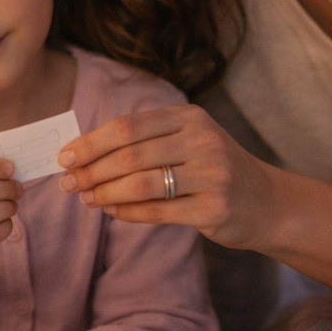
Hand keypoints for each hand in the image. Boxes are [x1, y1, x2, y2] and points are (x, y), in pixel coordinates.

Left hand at [55, 104, 276, 250]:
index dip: (92, 142)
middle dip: (91, 170)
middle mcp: (203, 141)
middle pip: (130, 155)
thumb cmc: (213, 168)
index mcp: (190, 117)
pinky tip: (112, 212)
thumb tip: (83, 153)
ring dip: (106, 193)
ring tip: (87, 199)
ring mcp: (211, 175)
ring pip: (141, 184)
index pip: (128, 126)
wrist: (266, 202)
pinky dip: (128, 213)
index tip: (65, 156)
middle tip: (67, 183)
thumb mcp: (187, 140)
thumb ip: (143, 142)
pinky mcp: (214, 209)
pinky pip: (158, 211)